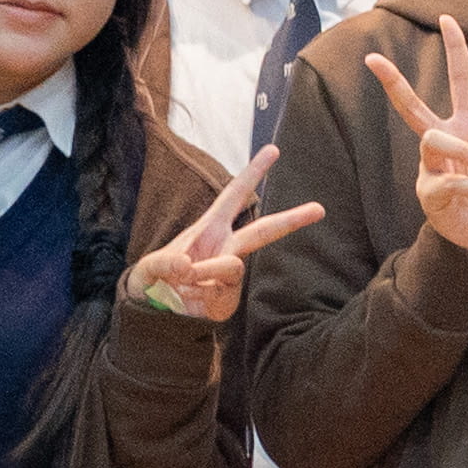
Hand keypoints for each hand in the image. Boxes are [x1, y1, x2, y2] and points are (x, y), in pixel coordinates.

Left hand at [128, 149, 325, 320]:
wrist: (155, 317)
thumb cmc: (152, 283)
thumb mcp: (147, 268)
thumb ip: (164, 263)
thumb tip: (187, 265)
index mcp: (208, 229)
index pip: (234, 195)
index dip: (252, 173)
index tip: (273, 151)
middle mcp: (225, 248)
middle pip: (263, 230)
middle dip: (291, 219)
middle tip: (319, 209)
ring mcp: (228, 275)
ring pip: (235, 265)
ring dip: (206, 270)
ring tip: (184, 279)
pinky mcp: (228, 298)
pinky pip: (219, 291)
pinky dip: (200, 291)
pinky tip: (188, 297)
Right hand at [367, 17, 467, 253]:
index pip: (460, 83)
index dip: (455, 52)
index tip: (447, 19)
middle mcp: (444, 142)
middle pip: (412, 108)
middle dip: (394, 83)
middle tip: (372, 59)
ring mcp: (432, 167)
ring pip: (433, 141)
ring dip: (464, 150)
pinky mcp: (430, 192)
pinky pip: (450, 180)